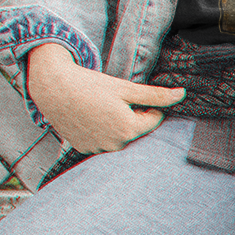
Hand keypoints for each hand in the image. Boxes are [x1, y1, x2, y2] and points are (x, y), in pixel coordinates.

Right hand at [26, 41, 183, 153]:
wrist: (53, 87)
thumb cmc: (90, 85)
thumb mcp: (126, 87)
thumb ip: (156, 95)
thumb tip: (182, 94)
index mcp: (129, 129)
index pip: (154, 120)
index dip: (146, 106)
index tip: (130, 97)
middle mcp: (115, 145)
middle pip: (136, 131)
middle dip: (132, 117)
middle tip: (113, 102)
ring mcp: (98, 149)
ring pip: (119, 138)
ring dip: (116, 126)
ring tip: (98, 109)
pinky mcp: (84, 149)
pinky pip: (101, 142)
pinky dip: (100, 132)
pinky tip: (88, 117)